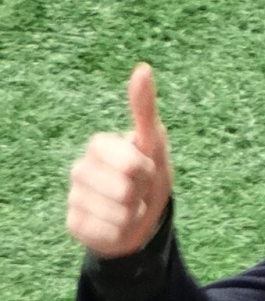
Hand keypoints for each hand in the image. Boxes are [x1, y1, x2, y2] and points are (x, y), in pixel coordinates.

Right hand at [67, 63, 173, 258]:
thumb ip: (145, 108)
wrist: (141, 218)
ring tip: (129, 207)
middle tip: (139, 190)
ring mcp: (74, 198)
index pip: (133, 163)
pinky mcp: (74, 225)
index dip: (148, 170)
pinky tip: (116, 225)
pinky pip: (109, 233)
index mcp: (99, 145)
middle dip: (142, 193)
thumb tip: (143, 68)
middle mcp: (80, 169)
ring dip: (134, 214)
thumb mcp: (153, 142)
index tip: (146, 167)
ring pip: (119, 214)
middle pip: (127, 189)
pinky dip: (122, 232)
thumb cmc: (149, 175)